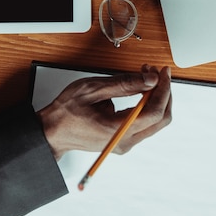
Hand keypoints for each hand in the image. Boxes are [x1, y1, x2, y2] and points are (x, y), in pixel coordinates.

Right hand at [37, 65, 171, 159]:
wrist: (52, 132)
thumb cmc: (66, 112)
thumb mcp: (92, 89)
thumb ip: (124, 84)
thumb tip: (151, 79)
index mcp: (117, 130)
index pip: (155, 112)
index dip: (164, 89)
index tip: (163, 72)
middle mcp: (124, 141)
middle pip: (161, 120)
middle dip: (163, 92)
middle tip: (156, 72)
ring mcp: (125, 143)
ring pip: (155, 122)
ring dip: (155, 97)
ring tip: (146, 76)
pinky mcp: (123, 140)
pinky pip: (145, 123)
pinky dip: (147, 104)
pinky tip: (140, 89)